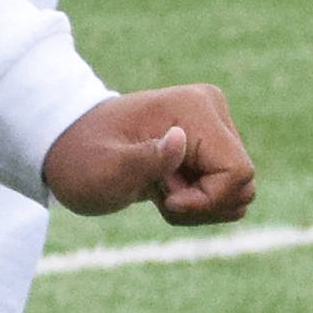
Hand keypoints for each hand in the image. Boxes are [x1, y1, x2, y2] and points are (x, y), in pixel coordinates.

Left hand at [44, 85, 255, 224]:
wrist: (69, 149)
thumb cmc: (81, 160)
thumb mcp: (104, 170)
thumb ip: (144, 160)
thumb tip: (181, 138)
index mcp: (193, 107)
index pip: (237, 172)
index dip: (208, 200)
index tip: (166, 198)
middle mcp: (210, 110)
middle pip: (243, 184)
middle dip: (202, 204)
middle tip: (157, 191)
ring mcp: (213, 126)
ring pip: (238, 192)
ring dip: (199, 205)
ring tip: (157, 187)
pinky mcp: (210, 145)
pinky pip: (228, 192)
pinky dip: (198, 203)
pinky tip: (164, 188)